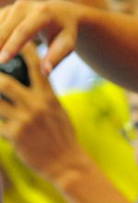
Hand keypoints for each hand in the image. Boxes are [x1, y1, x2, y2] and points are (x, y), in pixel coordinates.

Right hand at [0, 0, 81, 74]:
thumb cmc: (65, 32)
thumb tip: (46, 71)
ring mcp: (12, 7)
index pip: (23, 31)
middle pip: (5, 27)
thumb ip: (56, 56)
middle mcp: (24, 6)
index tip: (2, 61)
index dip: (12, 46)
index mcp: (43, 12)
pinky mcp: (4, 10)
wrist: (60, 12)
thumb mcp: (67, 43)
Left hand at [0, 43, 86, 183]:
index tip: (14, 41)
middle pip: (6, 84)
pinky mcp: (15, 136)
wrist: (66, 162)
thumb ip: (44, 96)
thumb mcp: (58, 111)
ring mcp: (25, 121)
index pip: (36, 68)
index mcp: (49, 96)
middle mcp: (37, 105)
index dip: (23, 52)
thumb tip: (34, 84)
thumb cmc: (62, 135)